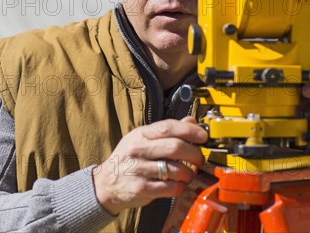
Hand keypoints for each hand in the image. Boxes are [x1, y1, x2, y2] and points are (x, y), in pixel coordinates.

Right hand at [92, 116, 206, 215]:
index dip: (189, 131)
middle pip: (175, 147)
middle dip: (194, 154)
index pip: (168, 127)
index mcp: (141, 135)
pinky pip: (170, 187)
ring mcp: (139, 169)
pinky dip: (179, 187)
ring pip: (175, 169)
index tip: (203, 136)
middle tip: (199, 159)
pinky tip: (178, 185)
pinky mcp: (141, 188)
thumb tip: (191, 121)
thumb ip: (166, 131)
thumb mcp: (142, 139)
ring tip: (189, 174)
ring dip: (189, 173)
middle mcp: (138, 150)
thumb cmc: (127, 159)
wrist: (105, 183)